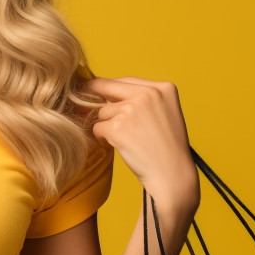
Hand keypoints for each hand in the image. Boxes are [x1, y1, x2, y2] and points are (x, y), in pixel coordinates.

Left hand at [86, 76, 198, 213]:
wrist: (172, 175)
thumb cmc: (167, 148)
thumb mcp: (163, 113)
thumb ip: (142, 100)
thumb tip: (104, 93)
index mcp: (163, 88)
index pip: (125, 80)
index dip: (108, 88)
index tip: (95, 92)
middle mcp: (148, 94)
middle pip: (106, 87)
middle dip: (92, 96)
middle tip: (81, 106)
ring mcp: (133, 109)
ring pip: (102, 112)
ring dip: (106, 126)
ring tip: (125, 140)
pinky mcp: (119, 127)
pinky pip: (97, 128)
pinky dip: (102, 139)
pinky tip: (119, 147)